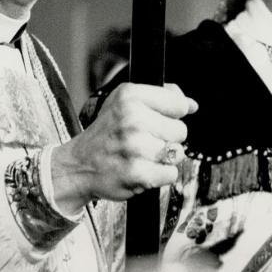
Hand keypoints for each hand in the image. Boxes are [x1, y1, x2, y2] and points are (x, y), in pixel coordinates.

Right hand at [50, 83, 196, 213]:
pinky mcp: (138, 173)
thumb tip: (191, 105)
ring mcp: (135, 147)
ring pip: (177, 153)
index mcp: (130, 96)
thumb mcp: (125, 100)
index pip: (178, 104)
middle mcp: (133, 118)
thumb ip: (160, 96)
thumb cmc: (108, 131)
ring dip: (164, 158)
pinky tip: (143, 169)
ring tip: (143, 155)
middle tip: (146, 140)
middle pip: (181, 130)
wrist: (79, 164)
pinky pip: (171, 174)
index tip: (160, 119)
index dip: (174, 114)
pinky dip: (161, 175)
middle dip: (168, 137)